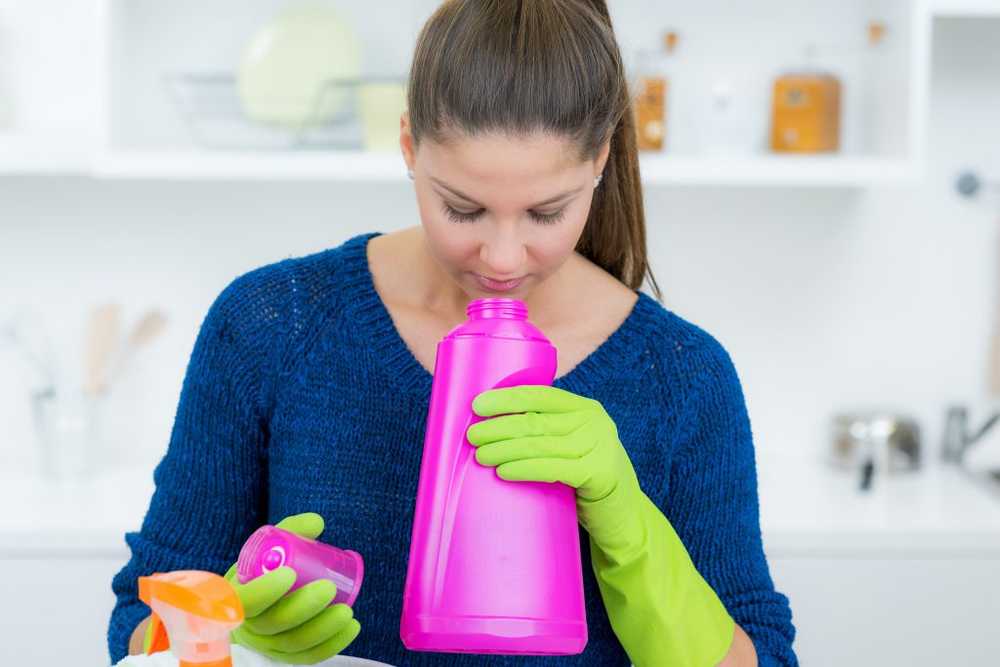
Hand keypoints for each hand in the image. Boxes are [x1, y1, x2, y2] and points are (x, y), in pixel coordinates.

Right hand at [225, 513, 360, 664]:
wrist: (256, 599)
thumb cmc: (264, 569)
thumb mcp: (268, 547)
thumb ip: (290, 530)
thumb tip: (317, 523)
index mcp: (237, 595)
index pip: (244, 599)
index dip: (265, 590)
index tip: (290, 573)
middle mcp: (249, 625)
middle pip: (273, 623)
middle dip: (304, 607)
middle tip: (329, 588)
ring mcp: (267, 644)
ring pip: (293, 643)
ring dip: (322, 629)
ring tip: (347, 611)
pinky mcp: (285, 656)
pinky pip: (307, 657)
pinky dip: (331, 645)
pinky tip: (351, 628)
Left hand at [470, 387, 735, 665]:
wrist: (624, 519)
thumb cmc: (586, 482)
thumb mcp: (572, 448)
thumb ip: (547, 434)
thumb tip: (493, 427)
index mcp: (586, 409)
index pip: (541, 395)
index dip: (507, 398)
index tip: (478, 405)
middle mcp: (595, 423)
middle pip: (536, 420)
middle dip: (500, 427)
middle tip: (472, 436)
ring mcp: (599, 447)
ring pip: (540, 444)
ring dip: (505, 449)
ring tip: (480, 455)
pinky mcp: (599, 474)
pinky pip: (552, 468)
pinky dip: (524, 469)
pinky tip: (503, 472)